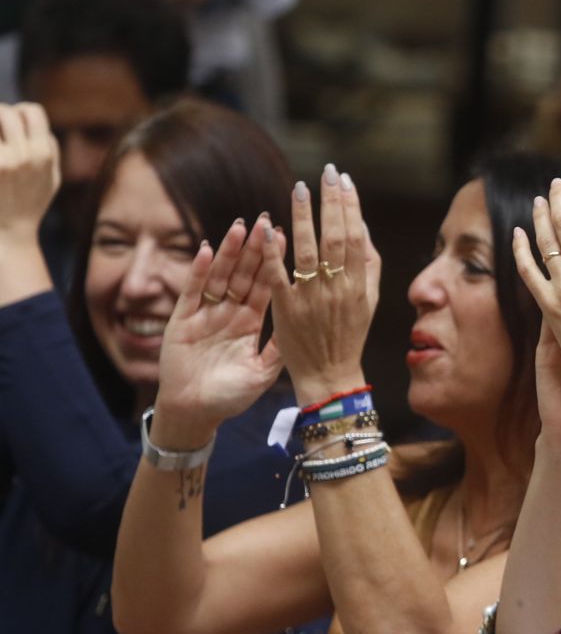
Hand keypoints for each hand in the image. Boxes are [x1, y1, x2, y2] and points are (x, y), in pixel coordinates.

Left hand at [0, 103, 60, 243]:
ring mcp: (2, 163)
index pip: (31, 111)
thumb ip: (49, 148)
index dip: (21, 113)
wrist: (9, 234)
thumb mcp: (52, 177)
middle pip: (6, 112)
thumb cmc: (30, 203)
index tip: (13, 126)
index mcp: (43, 154)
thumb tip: (33, 122)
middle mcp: (23, 156)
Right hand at [152, 215, 282, 445]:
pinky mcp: (182, 321)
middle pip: (243, 273)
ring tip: (241, 227)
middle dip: (255, 247)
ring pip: (218, 276)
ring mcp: (204, 315)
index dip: (274, 261)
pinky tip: (205, 250)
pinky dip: (197, 272)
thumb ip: (279, 346)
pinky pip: (191, 293)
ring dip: (229, 252)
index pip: (265, 285)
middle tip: (267, 219)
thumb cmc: (230, 396)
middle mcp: (228, 313)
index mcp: (249, 322)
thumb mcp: (263, 370)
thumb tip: (305, 324)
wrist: (196, 414)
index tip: (287, 236)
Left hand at [265, 165, 380, 404]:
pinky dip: (274, 253)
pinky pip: (279, 276)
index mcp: (358, 284)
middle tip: (325, 173)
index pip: (354, 236)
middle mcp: (337, 288)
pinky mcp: (287, 310)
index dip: (350, 206)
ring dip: (303, 217)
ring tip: (299, 188)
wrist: (330, 375)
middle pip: (333, 238)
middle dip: (330, 202)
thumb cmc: (350, 335)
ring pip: (307, 251)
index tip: (344, 180)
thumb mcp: (369, 300)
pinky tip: (271, 227)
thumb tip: (361, 227)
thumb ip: (368, 264)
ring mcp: (311, 299)